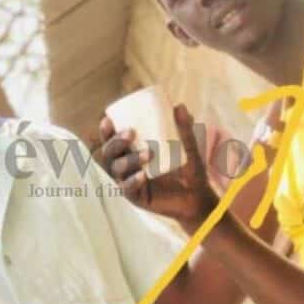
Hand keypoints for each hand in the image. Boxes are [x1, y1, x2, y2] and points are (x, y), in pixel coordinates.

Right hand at [96, 104, 218, 224]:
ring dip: (128, 160)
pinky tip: (143, 175)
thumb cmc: (189, 169)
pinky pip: (128, 189)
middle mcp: (126, 165)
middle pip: (108, 153)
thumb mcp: (189, 147)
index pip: (111, 139)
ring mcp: (129, 182)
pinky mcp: (136, 197)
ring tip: (148, 154)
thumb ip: (185, 129)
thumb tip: (179, 106)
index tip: (108, 119)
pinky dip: (134, 180)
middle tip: (131, 133)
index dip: (105, 131)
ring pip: (117, 169)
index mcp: (131, 150)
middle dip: (114, 142)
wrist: (198, 196)